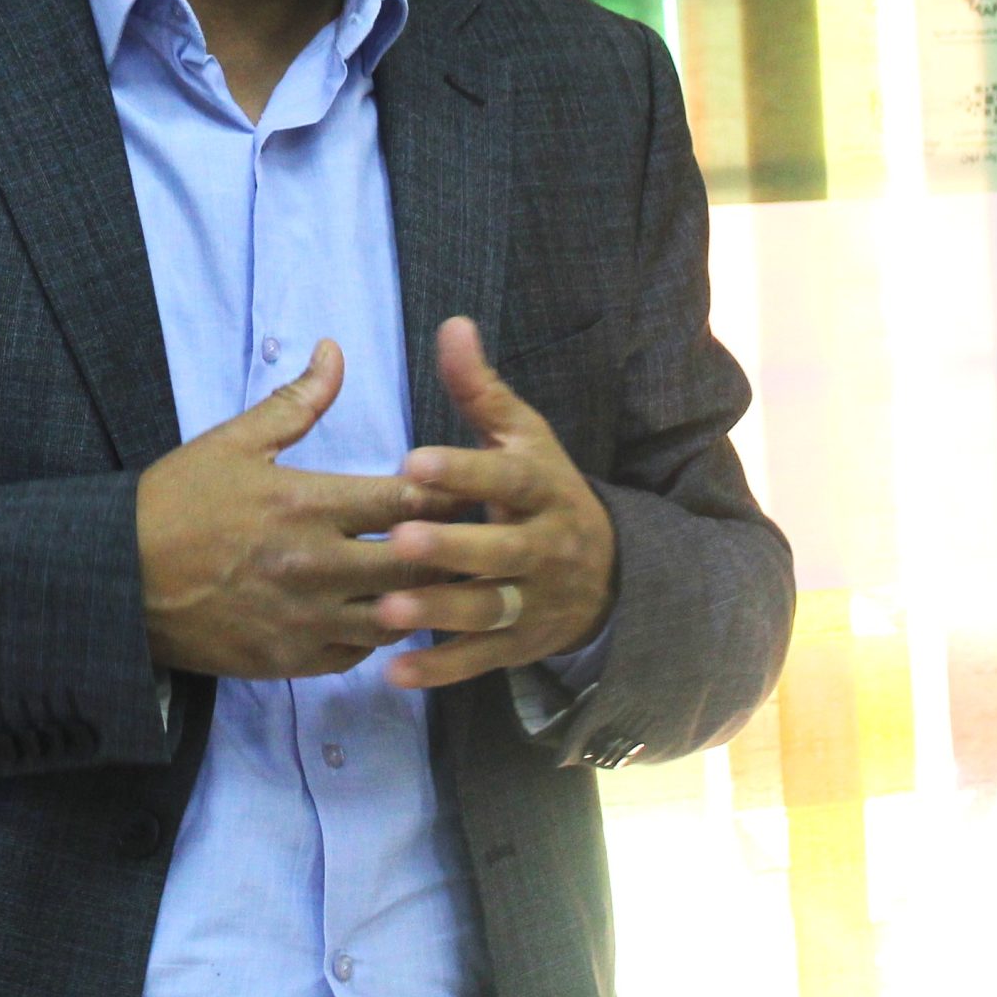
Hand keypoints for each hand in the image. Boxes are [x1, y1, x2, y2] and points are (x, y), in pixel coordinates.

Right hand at [137, 340, 464, 679]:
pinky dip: (372, 634)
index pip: (408, 499)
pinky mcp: (288, 662)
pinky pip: (356, 654)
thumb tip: (336, 351)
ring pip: (395, 616)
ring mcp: (304, 621)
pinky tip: (374, 613)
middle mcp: (315, 566)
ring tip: (428, 581)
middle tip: (466, 539)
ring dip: (415, 599)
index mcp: (307, 503)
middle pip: (417, 564)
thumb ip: (296, 402)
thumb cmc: (175, 502)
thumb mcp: (232, 442)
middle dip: (447, 550)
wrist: (117, 577)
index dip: (445, 494)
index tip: (462, 489)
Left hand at [374, 316, 616, 688]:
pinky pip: (480, 661)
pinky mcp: (520, 646)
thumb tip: (451, 324)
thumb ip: (481, 390)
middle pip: (499, 549)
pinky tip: (395, 672)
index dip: (462, 470)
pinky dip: (440, 669)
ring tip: (386, 611)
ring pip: (488, 609)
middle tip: (397, 540)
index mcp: (543, 488)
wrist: (610, 573)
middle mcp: (544, 546)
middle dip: (450, 547)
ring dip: (439, 613)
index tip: (412, 461)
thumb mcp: (524, 438)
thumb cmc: (541, 491)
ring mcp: (534, 601)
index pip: (505, 478)